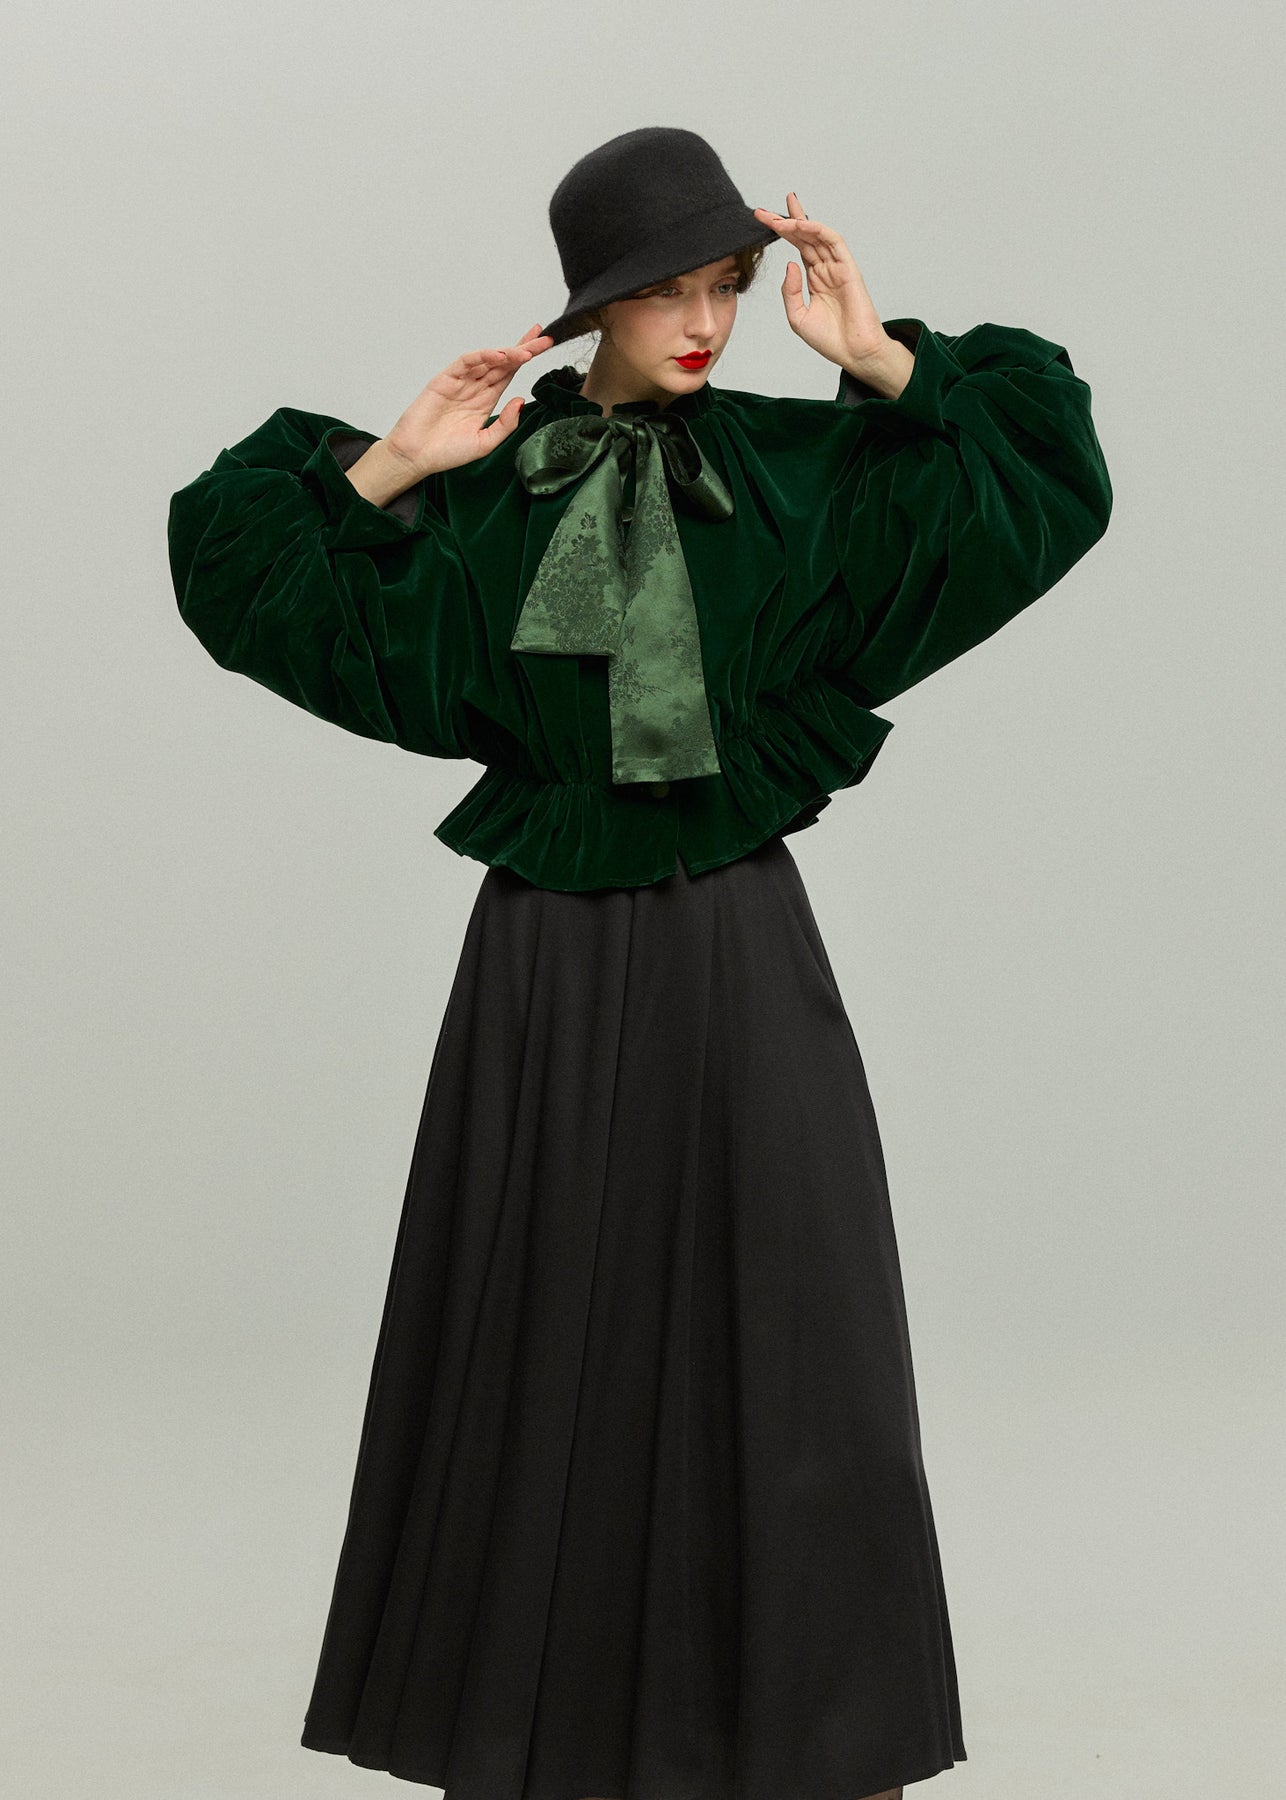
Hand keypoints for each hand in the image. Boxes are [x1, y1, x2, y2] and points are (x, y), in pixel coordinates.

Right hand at [382, 324, 554, 476]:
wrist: (417, 456)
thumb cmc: (447, 452)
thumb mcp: (485, 443)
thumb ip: (505, 424)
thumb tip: (521, 400)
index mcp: (486, 400)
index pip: (510, 373)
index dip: (526, 358)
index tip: (544, 345)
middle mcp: (475, 387)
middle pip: (503, 362)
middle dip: (524, 348)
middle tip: (543, 338)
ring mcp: (460, 381)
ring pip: (488, 360)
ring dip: (507, 353)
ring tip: (526, 351)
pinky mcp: (445, 379)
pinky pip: (466, 362)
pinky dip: (482, 356)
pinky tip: (499, 356)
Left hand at [752, 195, 892, 373]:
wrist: (854, 353)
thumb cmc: (830, 339)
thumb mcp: (798, 317)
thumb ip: (790, 291)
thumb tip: (789, 263)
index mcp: (814, 279)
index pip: (797, 248)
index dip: (781, 233)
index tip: (762, 221)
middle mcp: (825, 269)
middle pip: (804, 237)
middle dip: (784, 222)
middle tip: (762, 212)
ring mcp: (837, 267)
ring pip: (817, 236)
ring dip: (798, 223)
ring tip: (779, 218)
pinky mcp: (849, 268)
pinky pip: (834, 242)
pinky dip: (818, 230)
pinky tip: (802, 225)